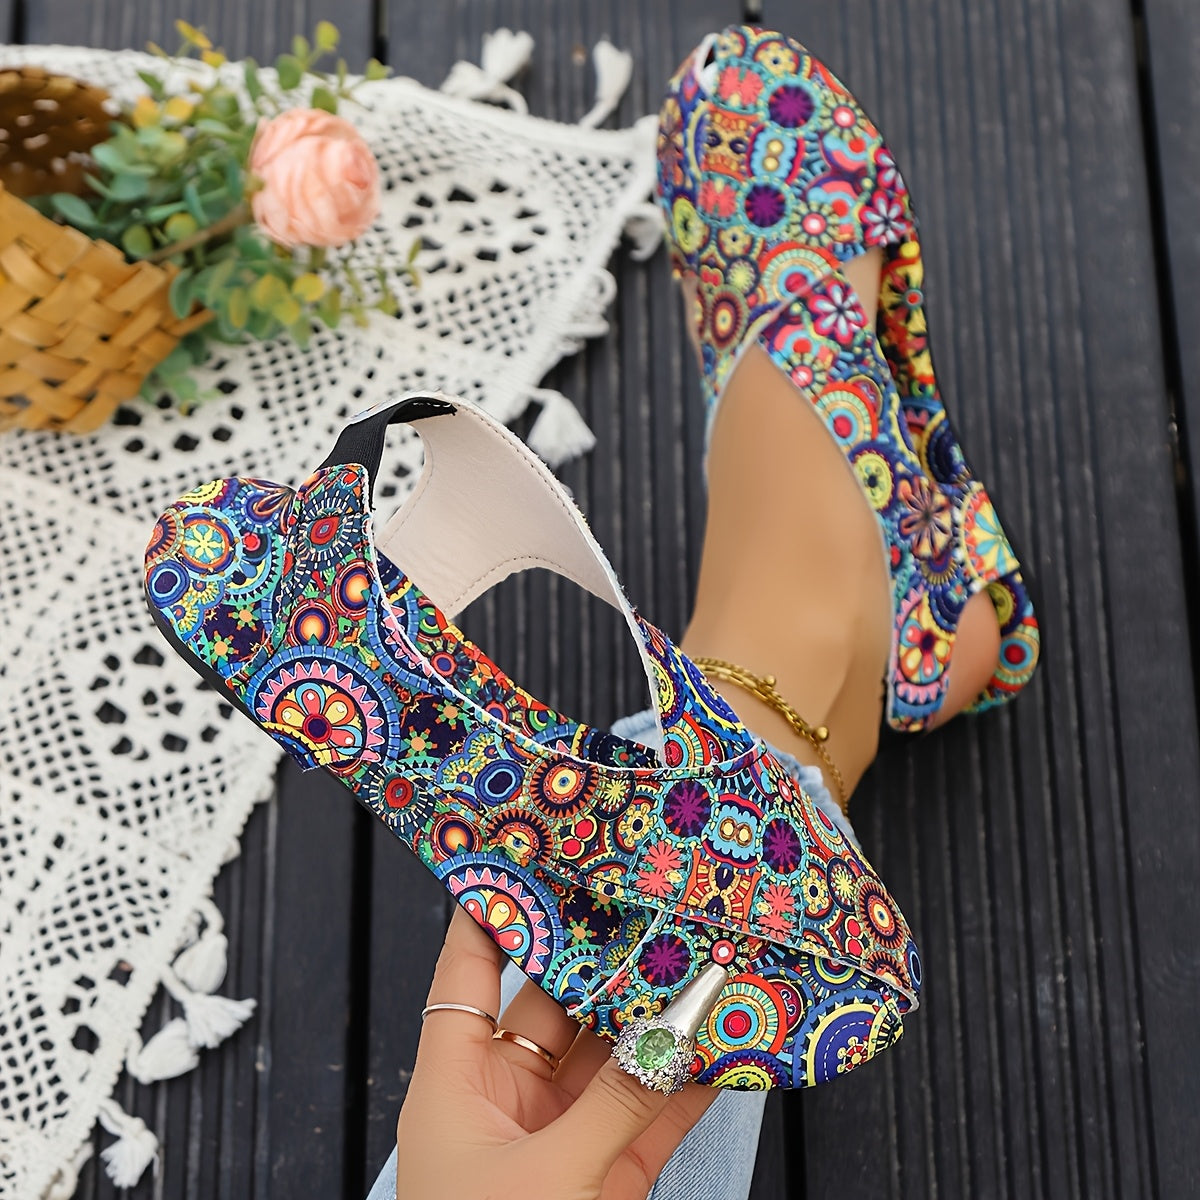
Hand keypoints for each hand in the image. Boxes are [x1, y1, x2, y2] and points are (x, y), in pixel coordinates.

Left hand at [395, 908, 714, 1199]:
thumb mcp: (546, 1178)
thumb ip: (616, 1105)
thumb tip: (676, 1036)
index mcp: (457, 1086)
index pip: (467, 975)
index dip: (493, 916)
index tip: (531, 858)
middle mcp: (506, 1100)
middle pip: (556, 1007)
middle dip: (606, 965)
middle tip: (653, 912)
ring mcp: (558, 1139)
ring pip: (612, 1060)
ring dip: (657, 1023)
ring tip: (705, 969)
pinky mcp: (605, 1180)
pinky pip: (650, 1116)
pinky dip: (686, 1085)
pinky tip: (723, 1050)